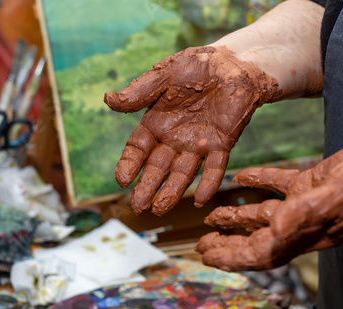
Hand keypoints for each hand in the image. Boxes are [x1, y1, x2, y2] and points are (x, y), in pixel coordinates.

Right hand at [104, 46, 273, 214]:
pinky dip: (208, 184)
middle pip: (157, 167)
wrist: (235, 64)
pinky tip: (199, 201)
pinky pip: (214, 168)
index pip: (138, 149)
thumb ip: (139, 91)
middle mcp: (175, 137)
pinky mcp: (222, 144)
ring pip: (183, 173)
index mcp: (157, 122)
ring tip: (160, 210)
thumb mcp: (164, 75)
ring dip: (172, 192)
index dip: (129, 164)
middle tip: (138, 207)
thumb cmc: (198, 65)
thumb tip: (107, 100)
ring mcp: (198, 143)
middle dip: (147, 187)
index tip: (121, 181)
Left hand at [196, 145, 342, 270]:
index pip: (258, 252)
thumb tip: (274, 228)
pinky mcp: (310, 184)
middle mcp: (299, 223)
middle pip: (255, 239)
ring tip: (213, 216)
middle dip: (226, 243)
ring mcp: (303, 204)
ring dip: (237, 216)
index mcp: (302, 233)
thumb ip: (305, 212)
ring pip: (262, 214)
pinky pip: (278, 185)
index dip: (230, 257)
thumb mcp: (336, 198)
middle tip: (201, 242)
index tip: (206, 256)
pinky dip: (259, 182)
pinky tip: (242, 177)